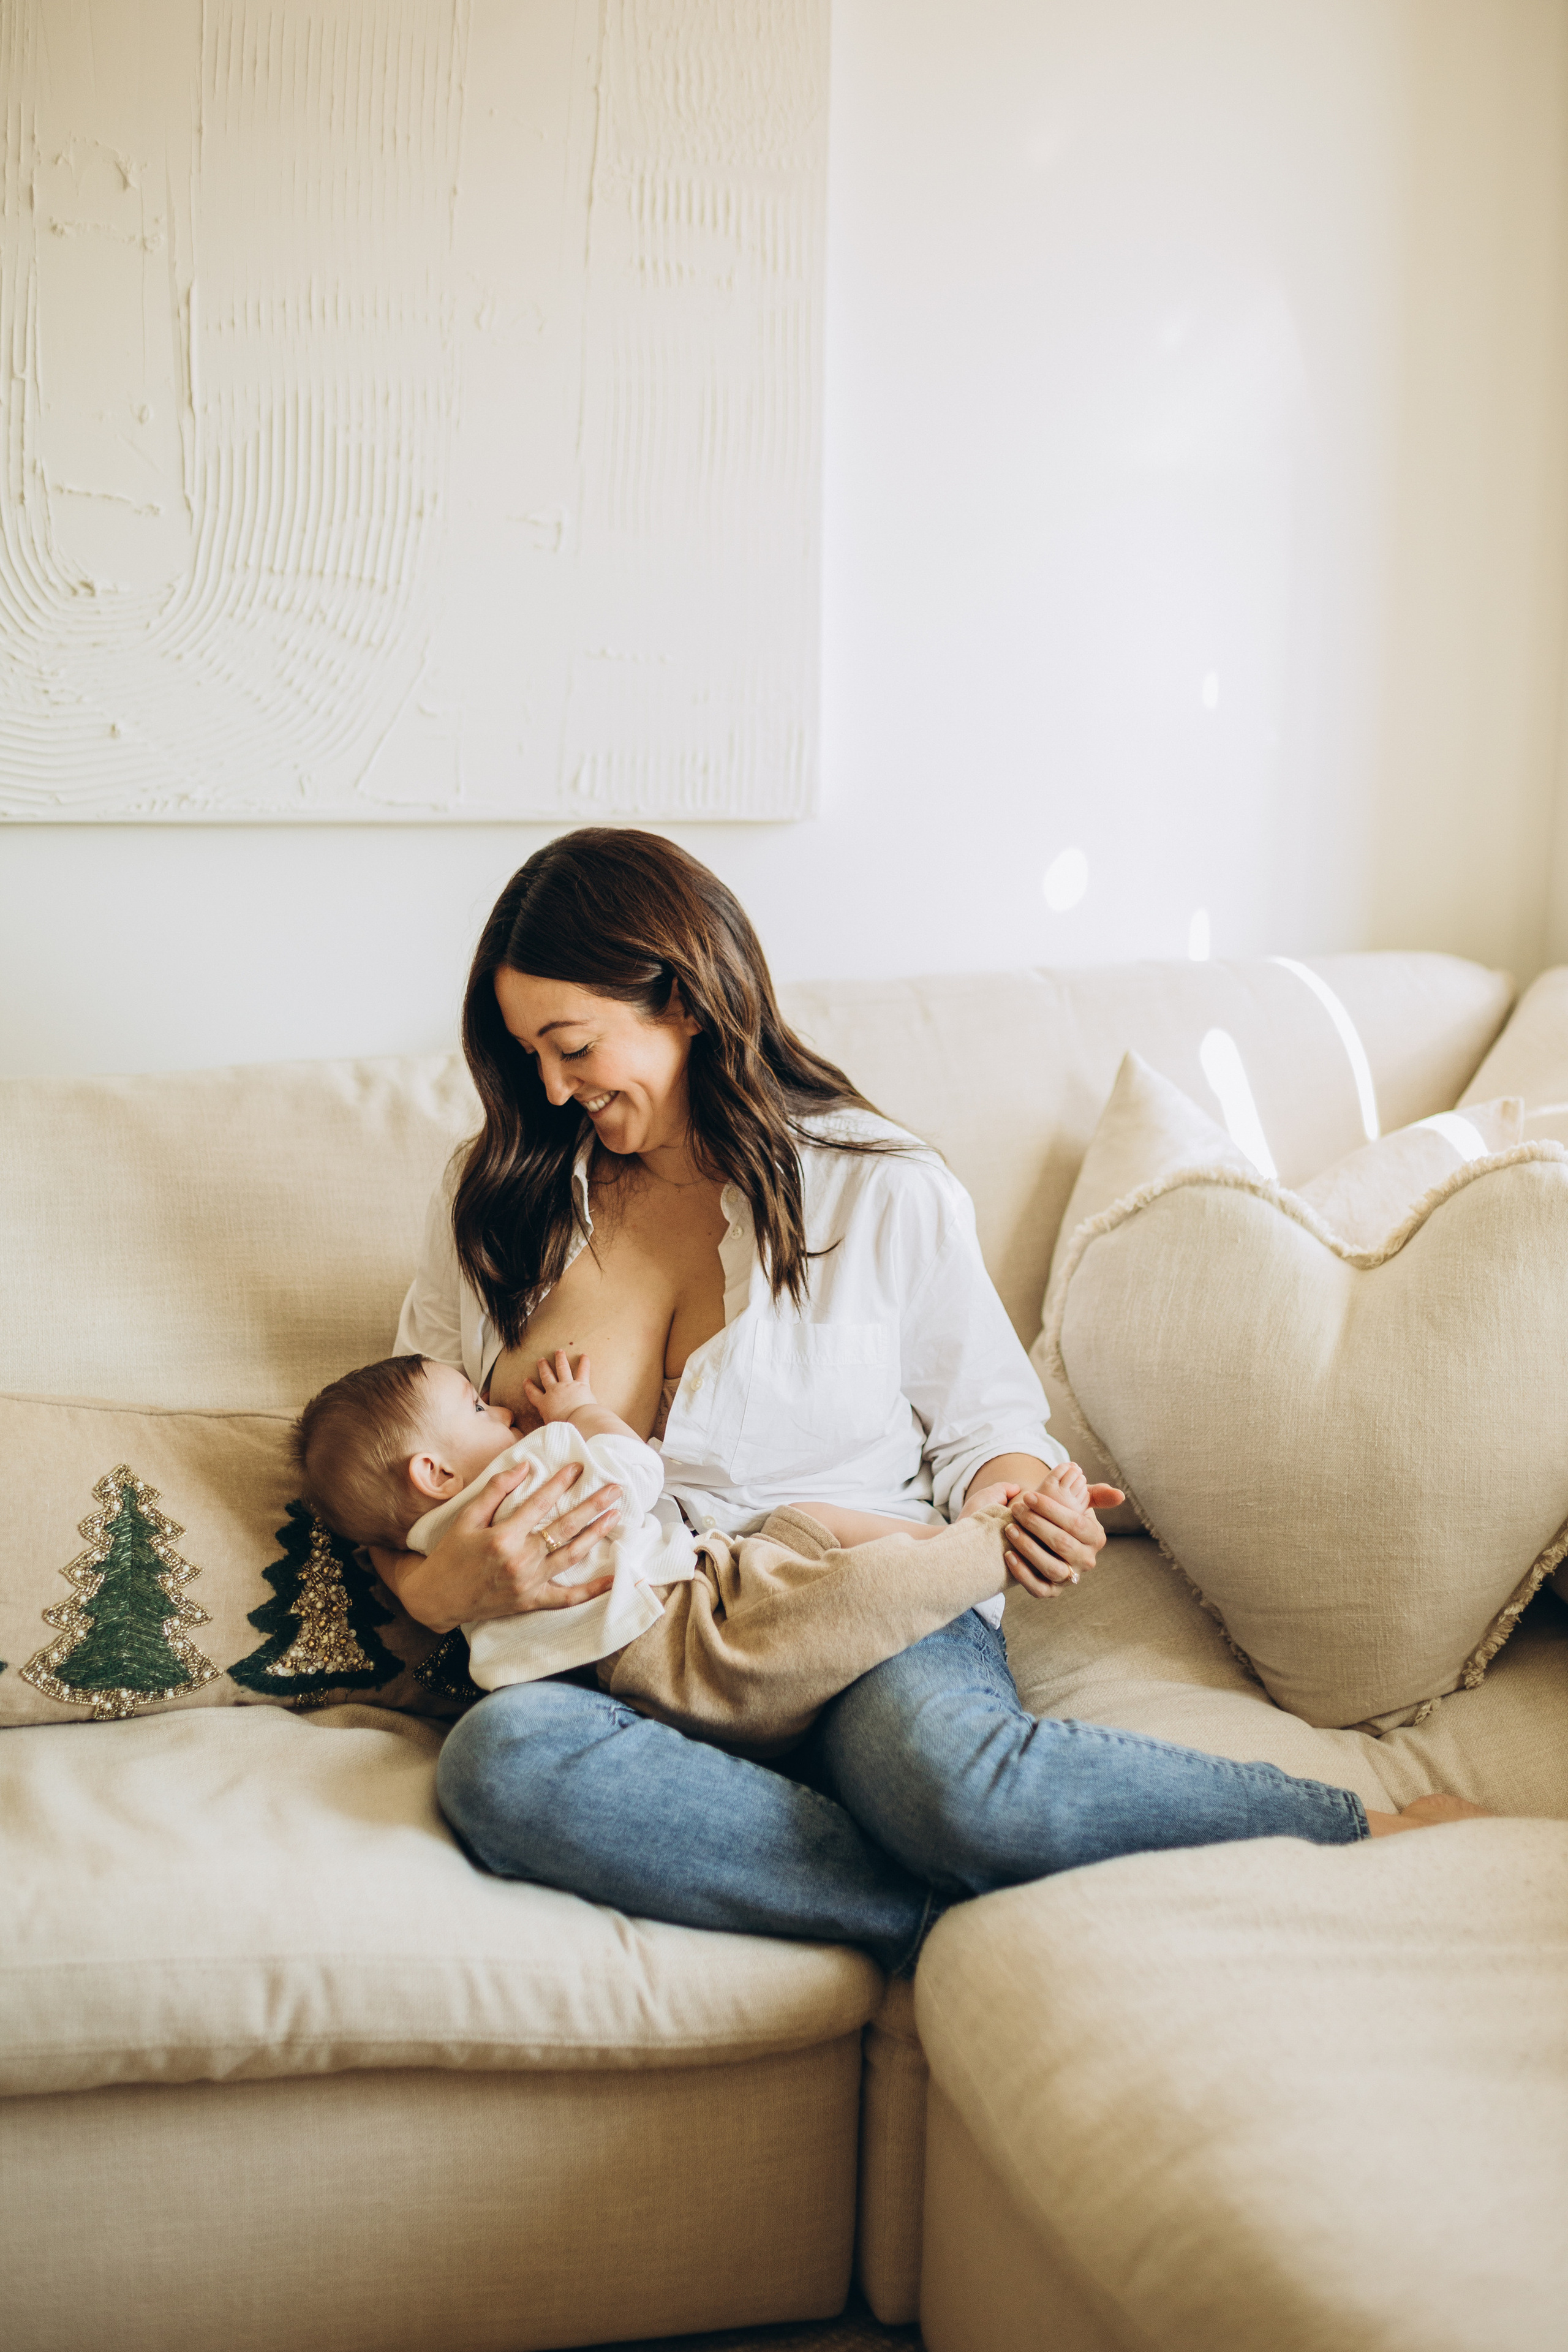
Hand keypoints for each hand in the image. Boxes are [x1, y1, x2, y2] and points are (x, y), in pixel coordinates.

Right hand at [372, 1456, 619, 1632]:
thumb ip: (495, 1490)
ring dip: (596, 1534)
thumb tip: (524, 1465)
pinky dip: (592, 1590)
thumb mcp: (466, 1518)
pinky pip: (567, 1598)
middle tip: (615, 1488)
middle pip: (565, 1527)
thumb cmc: (450, 1554)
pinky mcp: (531, 1602)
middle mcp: (520, 1560)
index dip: (561, 1483)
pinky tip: (614, 1579)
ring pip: (571, 1555)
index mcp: (503, 1537)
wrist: (437, 1599)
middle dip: (592, 1504)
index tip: (579, 1467)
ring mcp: (528, 1583)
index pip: (540, 1503)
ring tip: (616, 1515)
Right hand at [523, 1348, 597, 1424]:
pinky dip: (584, 1363)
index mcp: (544, 1403)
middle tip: (541, 1360)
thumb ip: (548, 1424)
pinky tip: (584, 1355)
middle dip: (543, 1367)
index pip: (533, 1393)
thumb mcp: (550, 1428)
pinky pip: (583, 1371)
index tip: (526, 1380)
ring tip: (559, 1351)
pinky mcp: (581, 1384)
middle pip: (546, 1376)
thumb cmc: (565, 1428)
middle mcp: (554, 1391)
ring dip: (560, 1359)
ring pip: (562, 1368)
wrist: (578, 1422)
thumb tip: (547, 1431)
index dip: (529, 1386)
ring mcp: (567, 1386)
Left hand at [1001, 1462, 1123, 1598]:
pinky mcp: (1052, 1591)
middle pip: (1062, 1544)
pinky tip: (1008, 1554)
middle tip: (1016, 1509)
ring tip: (1010, 1528)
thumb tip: (1120, 1495)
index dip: (1051, 1509)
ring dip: (1028, 1547)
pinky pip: (1038, 1588)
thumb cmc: (1061, 1515)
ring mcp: (1070, 1578)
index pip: (1075, 1523)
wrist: (1045, 1537)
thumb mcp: (1081, 1501)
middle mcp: (1086, 1560)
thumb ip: (1098, 1495)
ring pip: (1051, 1567)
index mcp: (1095, 1538)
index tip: (1029, 1496)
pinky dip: (1022, 1573)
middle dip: (1036, 1524)